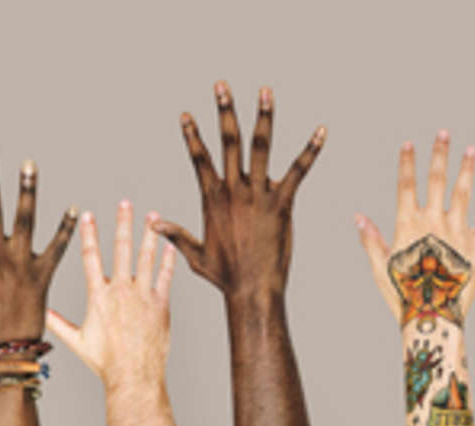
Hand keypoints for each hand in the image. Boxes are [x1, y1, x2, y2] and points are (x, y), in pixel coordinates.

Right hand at [46, 201, 175, 390]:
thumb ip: (59, 324)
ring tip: (153, 216)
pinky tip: (171, 245)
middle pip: (121, 249)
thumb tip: (42, 315)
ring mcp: (143, 296)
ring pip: (147, 257)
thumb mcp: (78, 341)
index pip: (91, 257)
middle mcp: (121, 291)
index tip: (87, 215)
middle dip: (123, 223)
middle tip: (125, 203)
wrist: (134, 375)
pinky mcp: (161, 304)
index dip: (88, 234)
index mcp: (98, 296)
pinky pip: (166, 276)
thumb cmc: (105, 362)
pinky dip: (169, 259)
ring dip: (149, 234)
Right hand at [155, 81, 324, 300]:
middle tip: (221, 87)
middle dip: (224, 112)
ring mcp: (258, 195)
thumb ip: (175, 234)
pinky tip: (321, 132)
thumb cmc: (224, 275)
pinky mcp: (282, 204)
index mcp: (212, 199)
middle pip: (228, 142)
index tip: (187, 115)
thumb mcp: (195, 254)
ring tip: (265, 91)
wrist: (251, 289)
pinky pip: (297, 171)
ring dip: (264, 117)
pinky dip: (310, 151)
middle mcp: (234, 191)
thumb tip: (153, 223)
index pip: (199, 159)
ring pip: (260, 147)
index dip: (192, 135)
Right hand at [355, 131, 474, 328]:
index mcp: (408, 225)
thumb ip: (371, 239)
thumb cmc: (401, 294)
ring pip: (463, 194)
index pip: (406, 186)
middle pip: (437, 181)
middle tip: (444, 133)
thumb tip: (359, 217)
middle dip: (440, 155)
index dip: (407, 164)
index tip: (408, 144)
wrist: (432, 314)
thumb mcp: (379, 266)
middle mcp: (434, 223)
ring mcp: (457, 232)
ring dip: (467, 170)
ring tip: (471, 151)